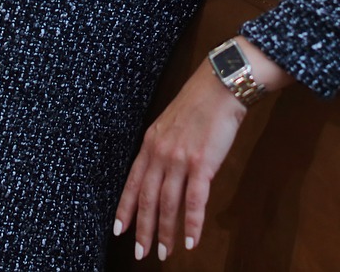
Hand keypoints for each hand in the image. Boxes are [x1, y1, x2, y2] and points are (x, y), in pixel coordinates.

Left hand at [113, 60, 246, 261]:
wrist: (220, 87)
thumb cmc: (199, 104)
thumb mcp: (171, 124)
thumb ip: (165, 148)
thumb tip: (166, 172)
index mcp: (150, 143)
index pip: (132, 183)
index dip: (125, 209)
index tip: (119, 230)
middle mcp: (160, 153)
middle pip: (147, 199)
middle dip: (142, 229)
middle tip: (140, 253)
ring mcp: (179, 160)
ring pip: (167, 204)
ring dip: (165, 232)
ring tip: (163, 253)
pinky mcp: (201, 164)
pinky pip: (194, 202)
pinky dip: (192, 224)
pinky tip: (191, 241)